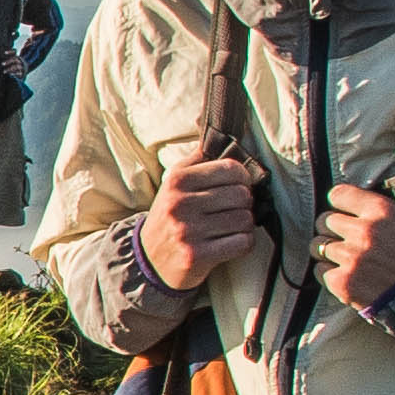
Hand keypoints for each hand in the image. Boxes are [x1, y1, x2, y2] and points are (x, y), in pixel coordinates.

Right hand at [138, 148, 260, 288]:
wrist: (149, 259)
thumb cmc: (170, 216)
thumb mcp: (175, 183)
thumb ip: (197, 159)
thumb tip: (220, 136)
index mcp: (178, 180)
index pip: (231, 169)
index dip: (243, 177)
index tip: (239, 186)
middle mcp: (180, 204)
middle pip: (241, 195)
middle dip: (244, 203)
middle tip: (233, 209)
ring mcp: (188, 231)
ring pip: (245, 219)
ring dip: (244, 224)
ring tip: (230, 227)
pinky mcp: (197, 256)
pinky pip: (242, 242)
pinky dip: (243, 243)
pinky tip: (230, 242)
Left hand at [319, 179, 394, 313]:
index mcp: (379, 210)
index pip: (337, 194)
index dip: (340, 201)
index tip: (345, 208)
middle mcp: (361, 231)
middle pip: (324, 220)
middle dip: (332, 227)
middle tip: (344, 235)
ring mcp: (350, 258)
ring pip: (318, 246)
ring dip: (327, 250)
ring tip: (340, 255)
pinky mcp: (343, 283)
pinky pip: (320, 271)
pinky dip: (327, 273)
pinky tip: (343, 274)